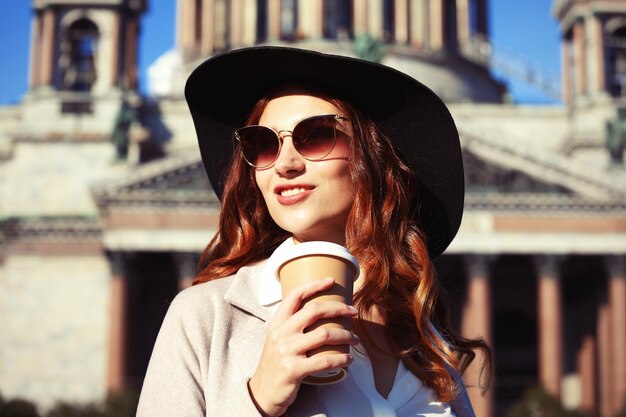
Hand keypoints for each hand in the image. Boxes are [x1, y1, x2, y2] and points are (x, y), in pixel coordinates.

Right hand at [248, 277, 358, 416]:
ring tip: (355, 339)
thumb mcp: (278, 338)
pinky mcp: (294, 370)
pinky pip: (324, 360)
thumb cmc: (277, 363)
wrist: (263, 392)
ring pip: (324, 334)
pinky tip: (349, 359)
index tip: (331, 280)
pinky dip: (341, 359)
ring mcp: (286, 351)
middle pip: (314, 311)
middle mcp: (281, 333)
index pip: (294, 295)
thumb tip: (321, 310)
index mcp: (277, 322)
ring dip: (345, 335)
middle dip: (339, 308)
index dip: (313, 284)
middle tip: (354, 312)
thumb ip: (293, 324)